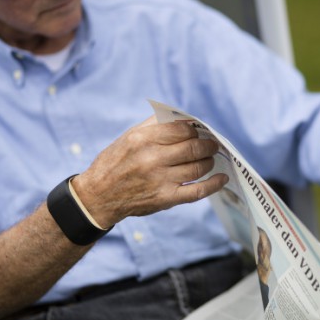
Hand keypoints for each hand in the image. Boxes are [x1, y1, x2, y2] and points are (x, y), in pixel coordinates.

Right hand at [71, 116, 227, 227]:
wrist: (98, 196)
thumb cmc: (115, 163)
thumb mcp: (129, 137)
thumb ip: (155, 125)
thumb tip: (185, 120)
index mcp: (142, 139)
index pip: (182, 130)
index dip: (195, 130)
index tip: (200, 132)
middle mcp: (152, 159)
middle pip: (193, 148)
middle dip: (208, 145)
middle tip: (212, 145)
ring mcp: (160, 180)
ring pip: (198, 168)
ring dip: (209, 162)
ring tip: (210, 159)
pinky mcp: (165, 199)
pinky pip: (197, 191)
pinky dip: (214, 184)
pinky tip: (222, 178)